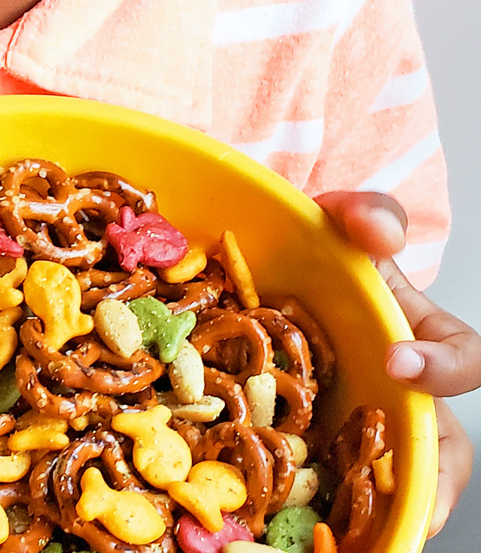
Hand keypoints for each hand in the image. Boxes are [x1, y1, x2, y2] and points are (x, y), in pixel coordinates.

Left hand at [317, 190, 480, 535]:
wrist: (275, 279)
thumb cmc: (325, 259)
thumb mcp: (345, 227)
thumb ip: (367, 218)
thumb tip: (374, 229)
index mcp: (419, 337)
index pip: (464, 356)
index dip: (441, 366)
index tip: (400, 363)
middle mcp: (404, 396)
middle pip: (445, 455)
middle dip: (433, 481)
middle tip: (412, 506)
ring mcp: (366, 433)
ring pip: (399, 492)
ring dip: (385, 519)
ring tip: (357, 548)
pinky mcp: (325, 462)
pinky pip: (343, 507)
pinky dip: (337, 530)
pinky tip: (303, 543)